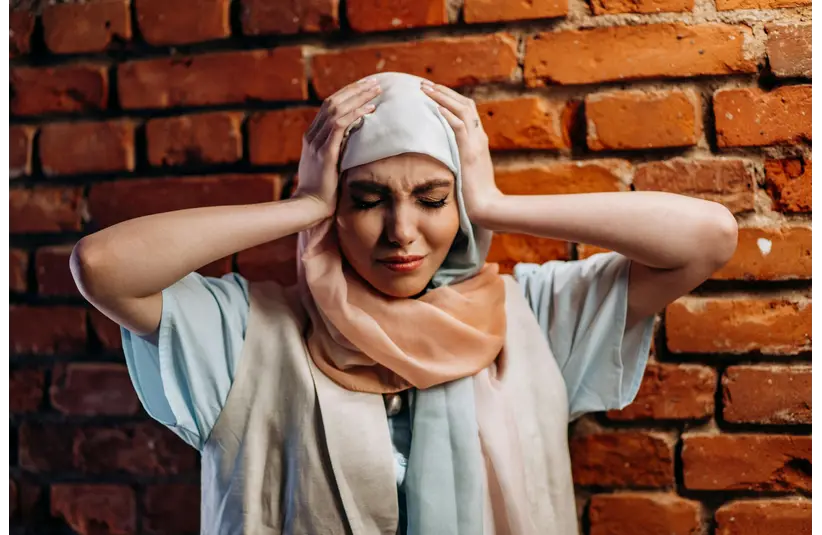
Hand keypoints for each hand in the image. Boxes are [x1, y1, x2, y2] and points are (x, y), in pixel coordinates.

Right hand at [295, 78, 381, 216]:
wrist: (309, 206)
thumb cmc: (323, 190)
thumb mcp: (330, 165)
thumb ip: (338, 149)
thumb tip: (355, 138)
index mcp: (312, 136)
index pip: (329, 106)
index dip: (348, 94)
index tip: (366, 88)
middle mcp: (312, 135)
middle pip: (332, 102)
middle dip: (355, 90)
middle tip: (375, 83)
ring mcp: (316, 142)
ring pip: (336, 109)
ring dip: (358, 97)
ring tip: (376, 90)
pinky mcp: (324, 152)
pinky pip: (339, 125)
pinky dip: (355, 114)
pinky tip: (369, 110)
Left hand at [420, 80, 502, 223]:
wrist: (486, 205)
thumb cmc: (474, 193)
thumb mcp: (465, 169)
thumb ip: (457, 157)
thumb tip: (440, 153)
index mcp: (478, 140)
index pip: (467, 111)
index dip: (450, 98)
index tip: (433, 91)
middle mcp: (479, 137)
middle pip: (466, 104)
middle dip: (444, 92)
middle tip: (425, 84)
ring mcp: (477, 143)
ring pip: (463, 110)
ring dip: (443, 97)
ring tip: (426, 89)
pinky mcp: (470, 152)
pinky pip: (460, 127)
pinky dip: (448, 115)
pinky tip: (436, 107)